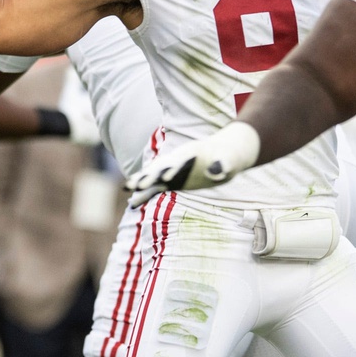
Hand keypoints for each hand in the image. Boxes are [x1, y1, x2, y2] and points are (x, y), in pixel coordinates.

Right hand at [125, 122, 261, 205]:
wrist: (224, 154)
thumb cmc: (228, 156)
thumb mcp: (229, 160)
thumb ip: (222, 165)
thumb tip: (217, 173)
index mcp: (190, 153)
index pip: (179, 161)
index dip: (171, 169)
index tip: (164, 179)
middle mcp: (178, 161)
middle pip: (160, 167)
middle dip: (149, 176)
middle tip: (135, 185)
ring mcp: (173, 170)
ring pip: (153, 176)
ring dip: (141, 182)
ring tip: (127, 189)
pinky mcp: (172, 180)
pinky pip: (155, 187)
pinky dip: (144, 194)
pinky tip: (132, 203)